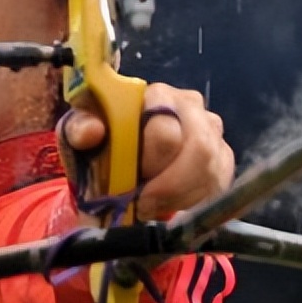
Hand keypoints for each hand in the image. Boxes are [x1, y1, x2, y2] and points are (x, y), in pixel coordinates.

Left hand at [60, 83, 234, 220]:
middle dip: (170, 186)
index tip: (131, 186)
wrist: (113, 170)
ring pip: (212, 171)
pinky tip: (173, 207)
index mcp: (156, 94)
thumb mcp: (78, 140)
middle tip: (145, 204)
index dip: (149, 164)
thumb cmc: (98, 149)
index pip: (165, 130)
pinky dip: (196, 204)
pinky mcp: (223, 158)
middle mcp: (191, 106)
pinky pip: (221, 185)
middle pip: (199, 150)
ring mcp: (212, 131)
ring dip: (181, 198)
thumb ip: (79, 130)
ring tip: (154, 207)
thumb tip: (93, 130)